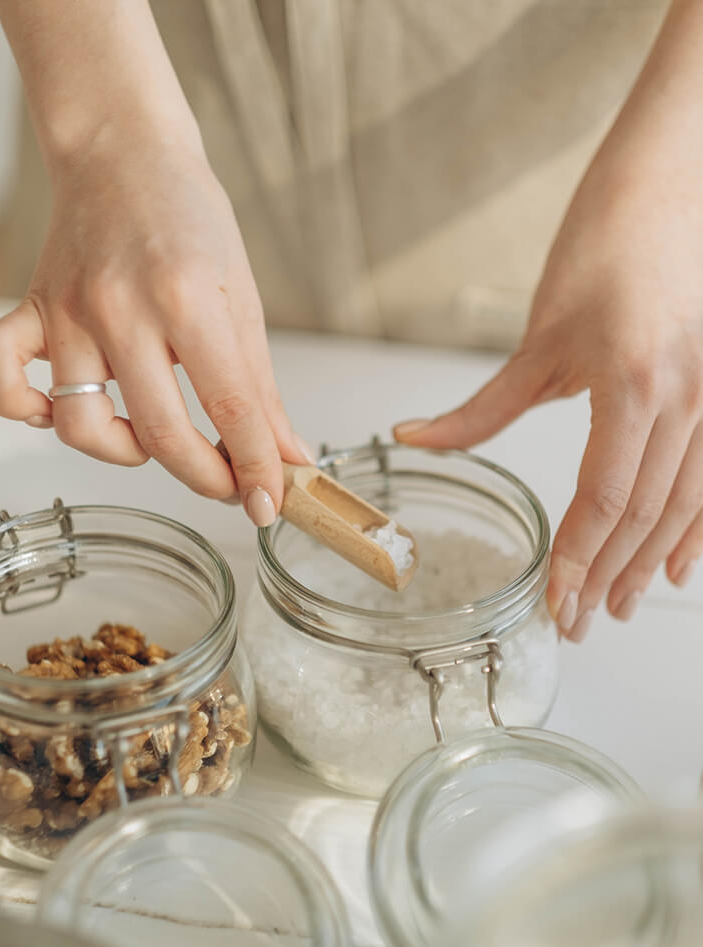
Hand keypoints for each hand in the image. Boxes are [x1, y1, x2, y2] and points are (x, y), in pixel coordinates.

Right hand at [0, 128, 309, 524]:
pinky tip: (64, 410)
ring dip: (125, 453)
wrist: (124, 150)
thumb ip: (262, 388)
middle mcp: (121, 307)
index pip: (230, 407)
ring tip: (153, 436)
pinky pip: (3, 380)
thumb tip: (287, 459)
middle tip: (231, 486)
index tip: (269, 505)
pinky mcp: (33, 310)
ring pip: (80, 425)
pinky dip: (26, 410)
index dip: (257, 467)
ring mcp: (69, 312)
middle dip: (207, 479)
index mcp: (188, 296)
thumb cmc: (190, 217)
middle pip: (161, 432)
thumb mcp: (243, 298)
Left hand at [395, 151, 702, 639]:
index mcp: (633, 387)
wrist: (671, 184)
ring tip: (620, 606)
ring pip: (684, 504)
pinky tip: (681, 564)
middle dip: (609, 575)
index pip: (603, 499)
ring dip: (650, 563)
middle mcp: (685, 399)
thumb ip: (480, 407)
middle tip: (580, 622)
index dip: (578, 559)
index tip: (556, 603)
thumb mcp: (539, 338)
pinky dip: (697, 528)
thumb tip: (413, 438)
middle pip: (644, 513)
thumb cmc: (603, 247)